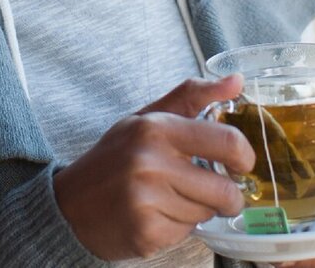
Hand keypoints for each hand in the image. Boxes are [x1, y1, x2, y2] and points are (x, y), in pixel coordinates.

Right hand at [54, 75, 254, 260]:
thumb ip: (192, 97)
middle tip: (214, 192)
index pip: (227, 142)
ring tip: (170, 200)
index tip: (240, 164)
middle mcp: (150, 162)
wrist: (70, 202)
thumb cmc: (115, 157)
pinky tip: (157, 216)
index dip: (244, 157)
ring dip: (197, 211)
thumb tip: (237, 80)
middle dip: (227, 196)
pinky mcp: (145, 232)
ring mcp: (146, 199)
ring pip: (206, 213)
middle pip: (224, 189)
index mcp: (155, 128)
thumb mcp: (147, 118)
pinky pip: (187, 234)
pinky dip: (178, 228)